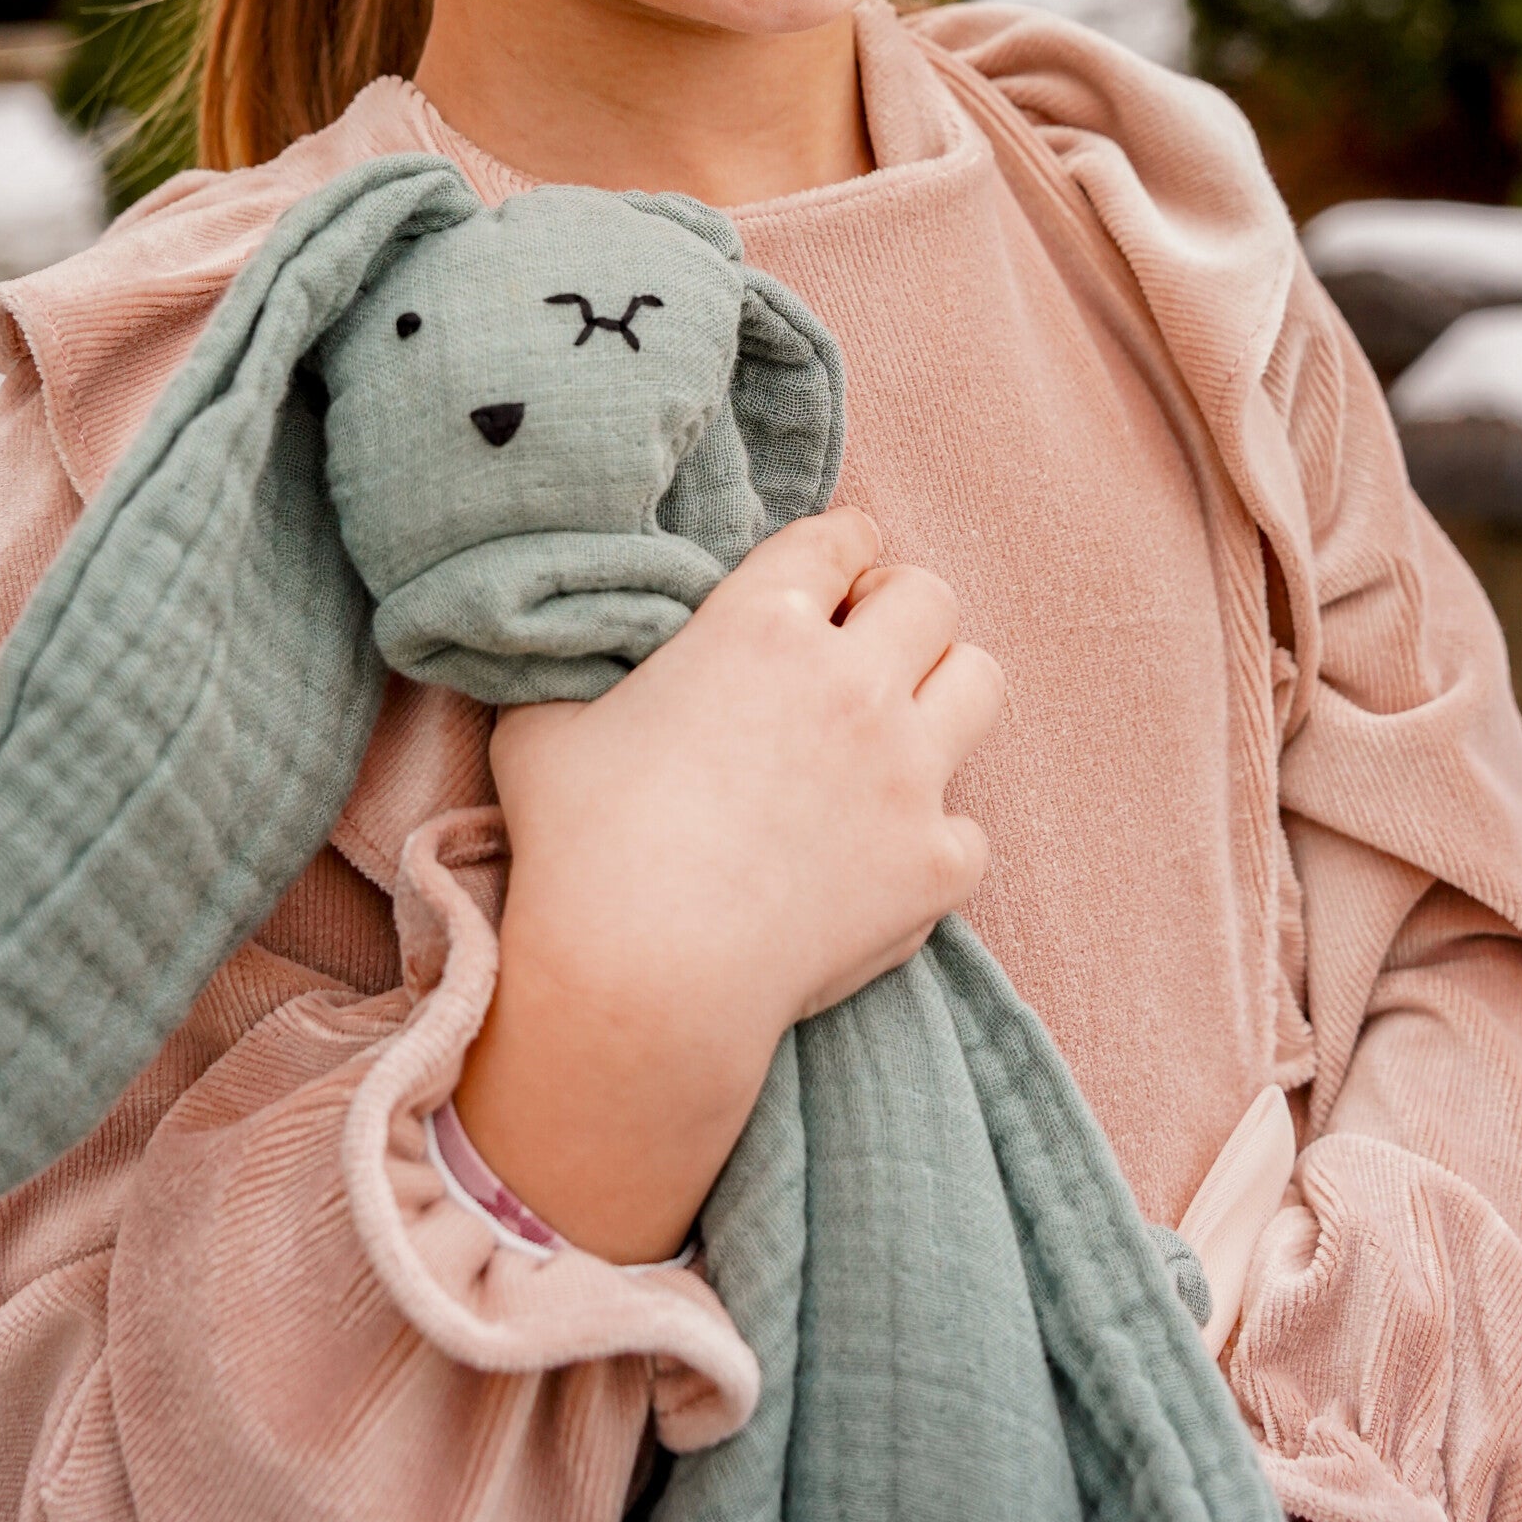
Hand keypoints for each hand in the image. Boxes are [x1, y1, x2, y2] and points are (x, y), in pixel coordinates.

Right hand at [453, 507, 1003, 1259]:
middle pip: (927, 596)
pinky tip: (883, 855)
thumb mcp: (542, 727)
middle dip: (898, 608)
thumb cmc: (579, 848)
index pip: (837, 539)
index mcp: (762, 625)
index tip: (839, 565)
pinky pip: (968, 826)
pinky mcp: (936, 862)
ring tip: (899, 726)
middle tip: (867, 643)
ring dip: (941, 692)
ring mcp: (908, 772)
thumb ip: (570, 667)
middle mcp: (853, 681)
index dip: (841, 544)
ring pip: (979, 681)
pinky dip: (933, 837)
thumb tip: (559, 646)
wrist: (640, 983)